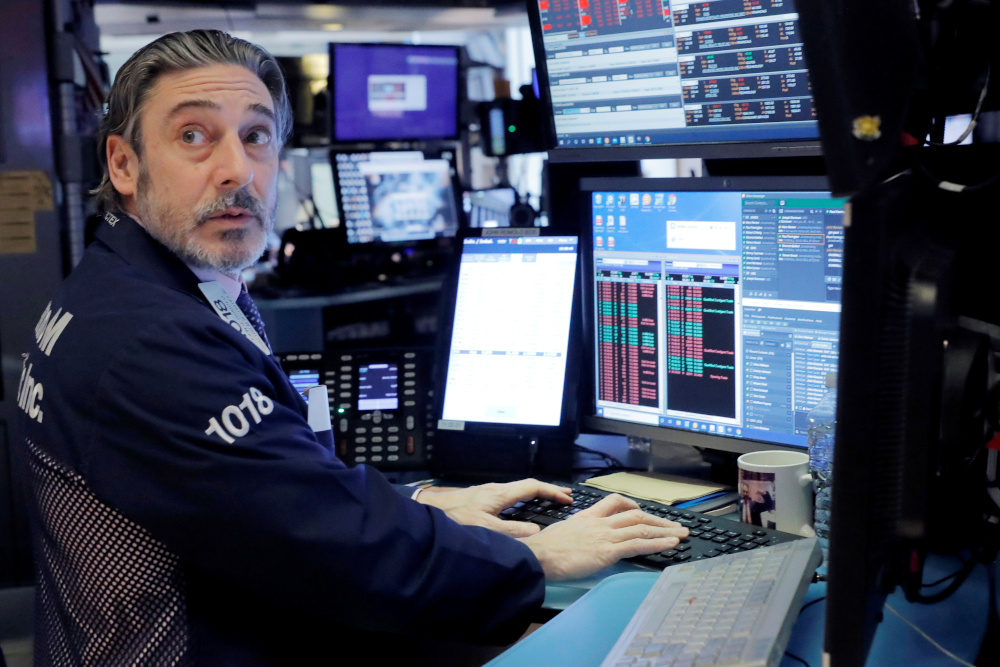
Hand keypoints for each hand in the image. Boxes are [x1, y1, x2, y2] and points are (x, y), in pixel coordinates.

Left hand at [415, 478, 571, 537]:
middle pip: (528, 486)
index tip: (567, 498)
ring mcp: (487, 493)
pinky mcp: (480, 499)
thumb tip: (536, 533)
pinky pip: (509, 497)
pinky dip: (522, 501)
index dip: (552, 491)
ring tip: (547, 504)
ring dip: (535, 496)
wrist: (427, 510)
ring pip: (518, 491)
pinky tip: (520, 511)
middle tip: (564, 498)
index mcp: (501, 494)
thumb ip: (512, 532)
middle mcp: (496, 490)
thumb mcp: (485, 528)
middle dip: (548, 491)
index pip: (533, 486)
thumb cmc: (454, 518)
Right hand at [520, 494, 688, 580]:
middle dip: (658, 520)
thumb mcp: (560, 533)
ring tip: (682, 534)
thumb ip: (574, 533)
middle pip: (636, 515)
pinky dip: (658, 543)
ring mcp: (605, 535)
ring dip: (665, 531)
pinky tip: (671, 545)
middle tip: (675, 525)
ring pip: (642, 528)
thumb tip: (576, 540)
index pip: (614, 502)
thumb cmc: (543, 549)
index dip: (633, 505)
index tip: (643, 512)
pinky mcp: (607, 551)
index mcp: (587, 517)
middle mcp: (599, 523)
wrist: (538, 555)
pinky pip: (638, 544)